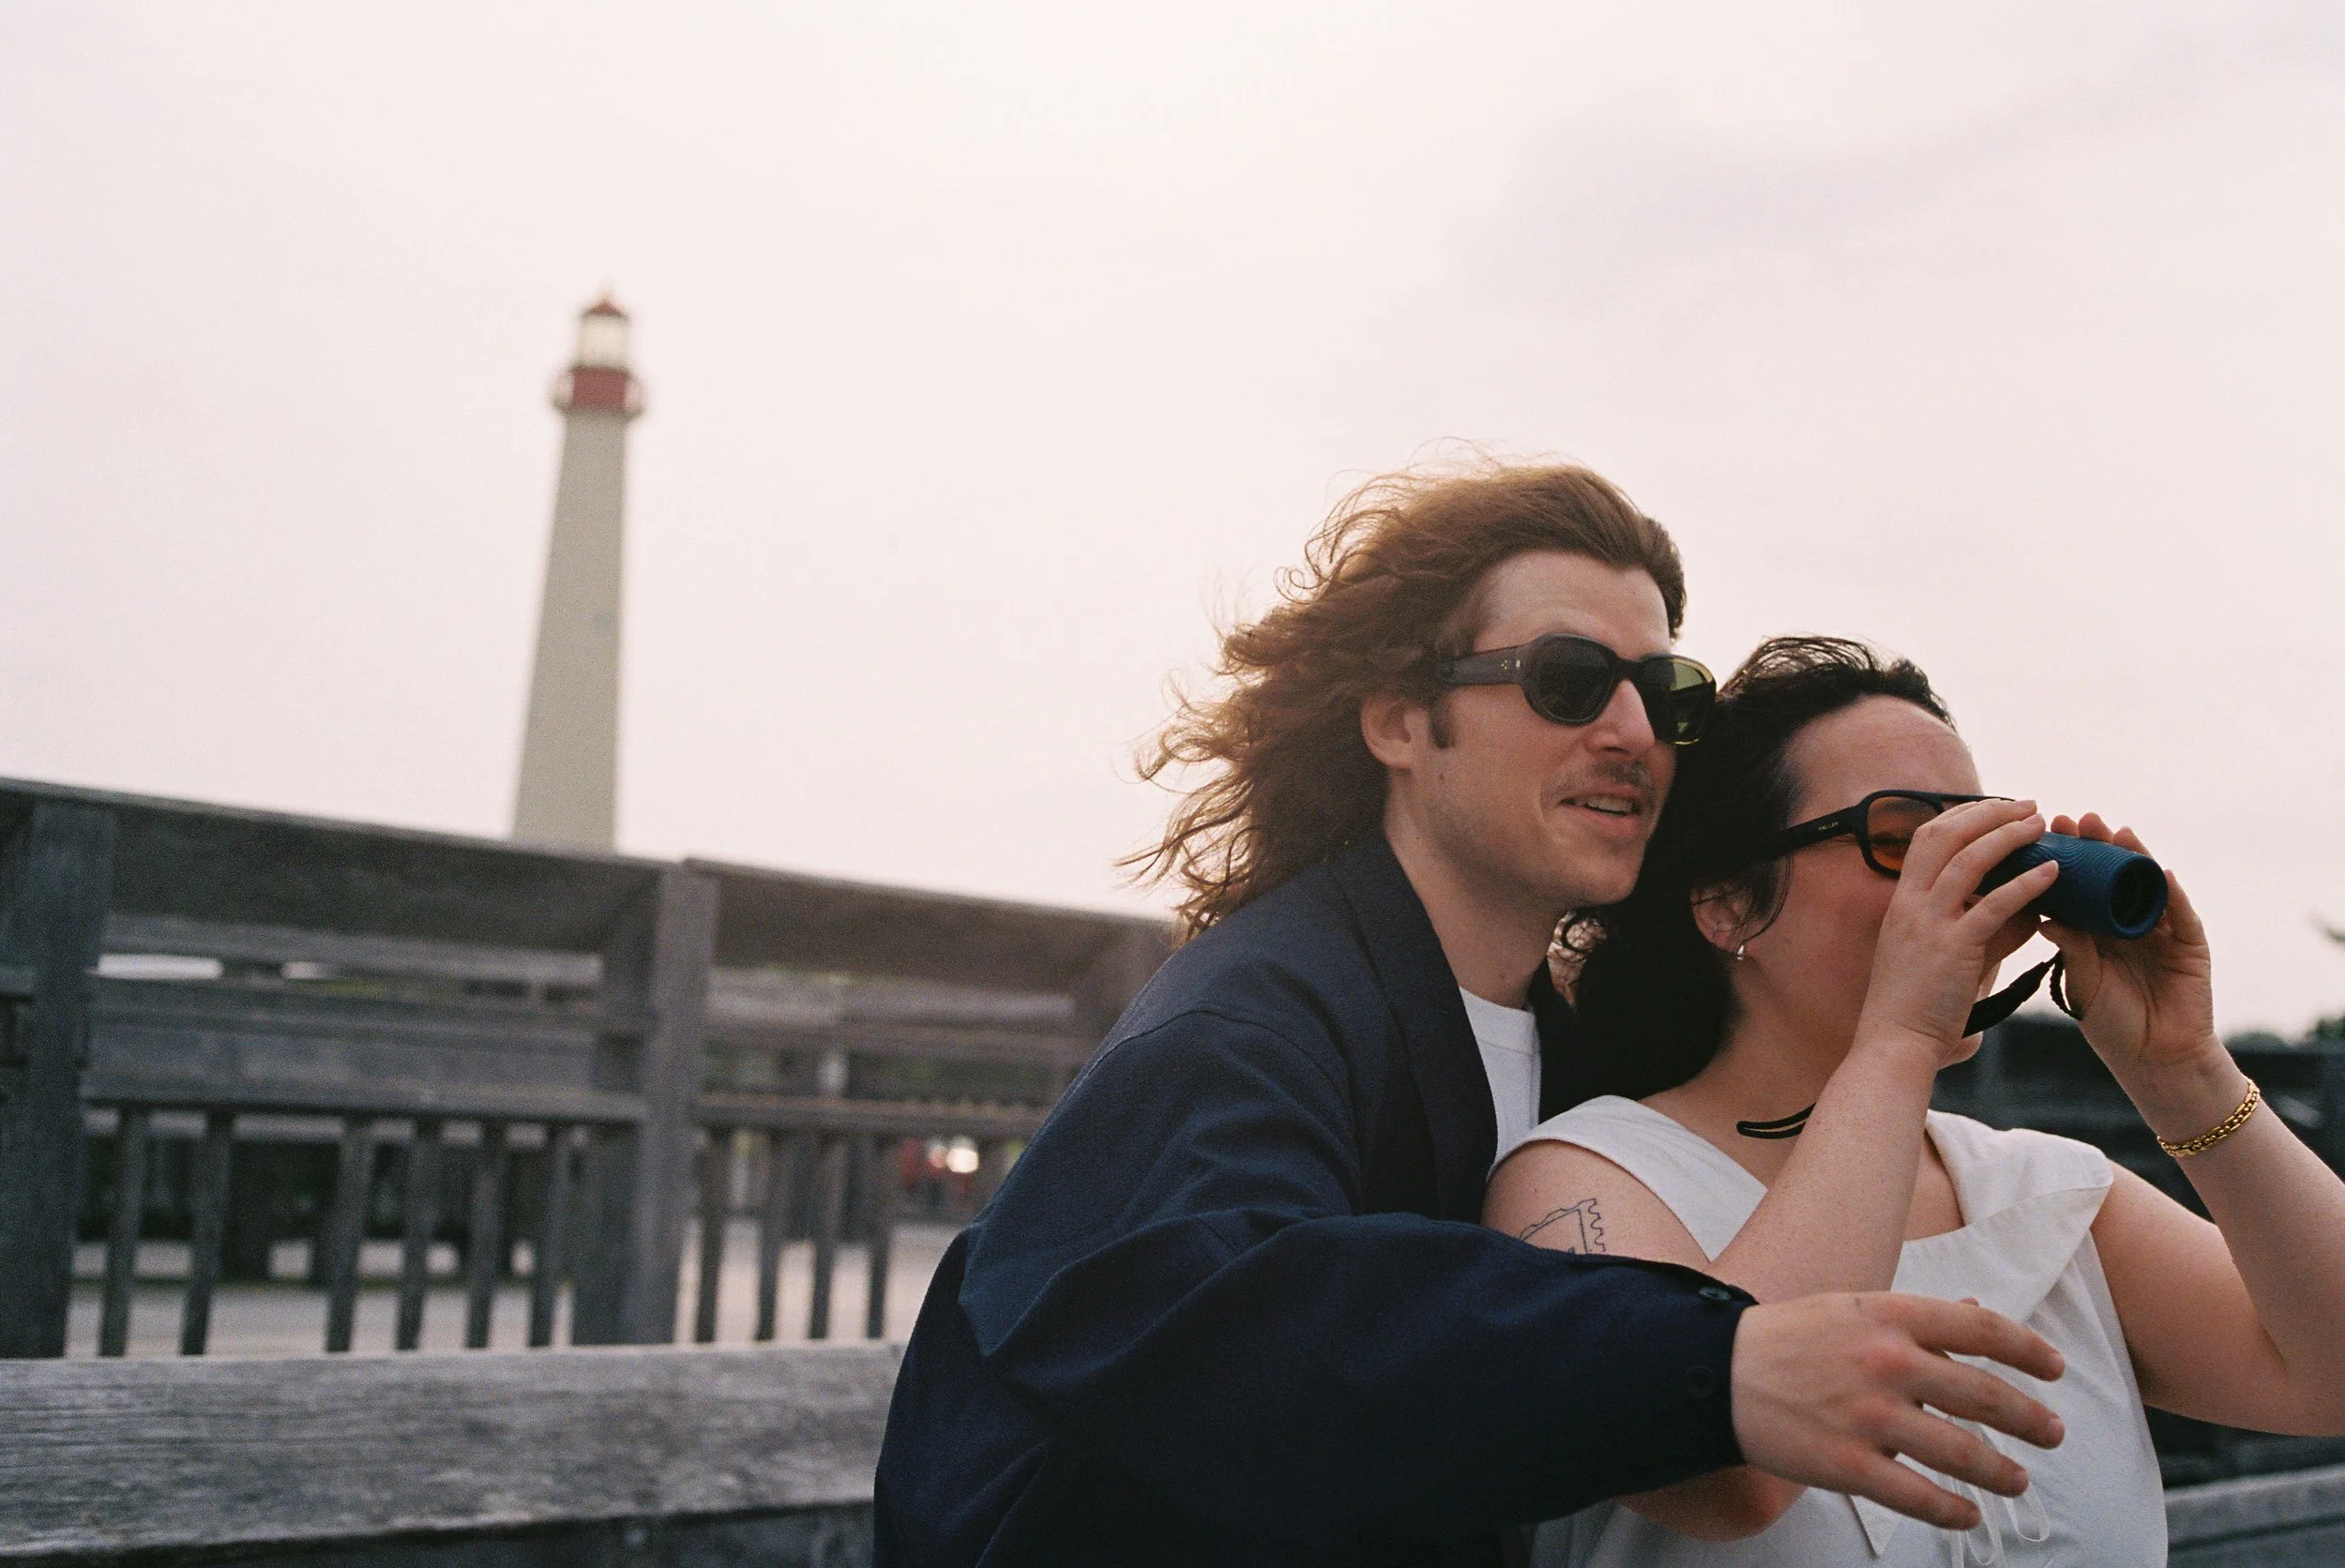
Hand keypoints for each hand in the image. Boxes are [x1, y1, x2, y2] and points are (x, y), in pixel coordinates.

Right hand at [1731, 1293, 2065, 1531]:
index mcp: (1890, 1316)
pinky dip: (1952, 1511)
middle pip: (1985, 1396)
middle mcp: (1888, 1364)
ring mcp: (1869, 1417)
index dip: (2028, 1350)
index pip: (1982, 1330)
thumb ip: (1915, 1318)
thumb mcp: (1851, 1309)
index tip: (2053, 1368)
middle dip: (2031, 1420)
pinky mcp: (1848, 1464)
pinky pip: (1917, 1496)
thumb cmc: (1785, 1339)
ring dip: (2001, 1472)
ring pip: (1962, 1453)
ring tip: (2017, 1481)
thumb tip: (1977, 1317)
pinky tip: (1968, 1514)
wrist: (1714, 1373)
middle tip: (2053, 1432)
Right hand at [1857, 800, 2057, 1063]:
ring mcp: (1929, 924)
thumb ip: (1982, 929)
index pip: (1926, 838)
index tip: (1998, 809)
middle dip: (1987, 813)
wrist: (1896, 1042)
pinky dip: (2025, 884)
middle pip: (1944, 835)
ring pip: (1968, 860)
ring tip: (2041, 825)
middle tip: (2026, 805)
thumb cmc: (1918, 1006)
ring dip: (2007, 836)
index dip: (1963, 816)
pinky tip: (2052, 874)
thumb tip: (2028, 914)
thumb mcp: (1944, 956)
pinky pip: (1994, 905)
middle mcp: (1910, 904)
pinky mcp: (1954, 948)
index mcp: (1902, 902)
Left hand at [2040, 814, 2221, 1090]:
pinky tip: (2159, 872)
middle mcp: (2127, 924)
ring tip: (2116, 832)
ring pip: (2147, 887)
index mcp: (2096, 931)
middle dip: (2096, 847)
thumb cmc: (2112, 1024)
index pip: (2079, 887)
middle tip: (2076, 819)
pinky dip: (2171, 894)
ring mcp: (2161, 931)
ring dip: (2134, 858)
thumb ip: (2071, 950)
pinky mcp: (2190, 946)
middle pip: (2112, 877)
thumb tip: (2044, 916)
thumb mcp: (2083, 983)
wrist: (2154, 1060)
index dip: (2064, 860)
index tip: (2042, 833)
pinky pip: (2181, 915)